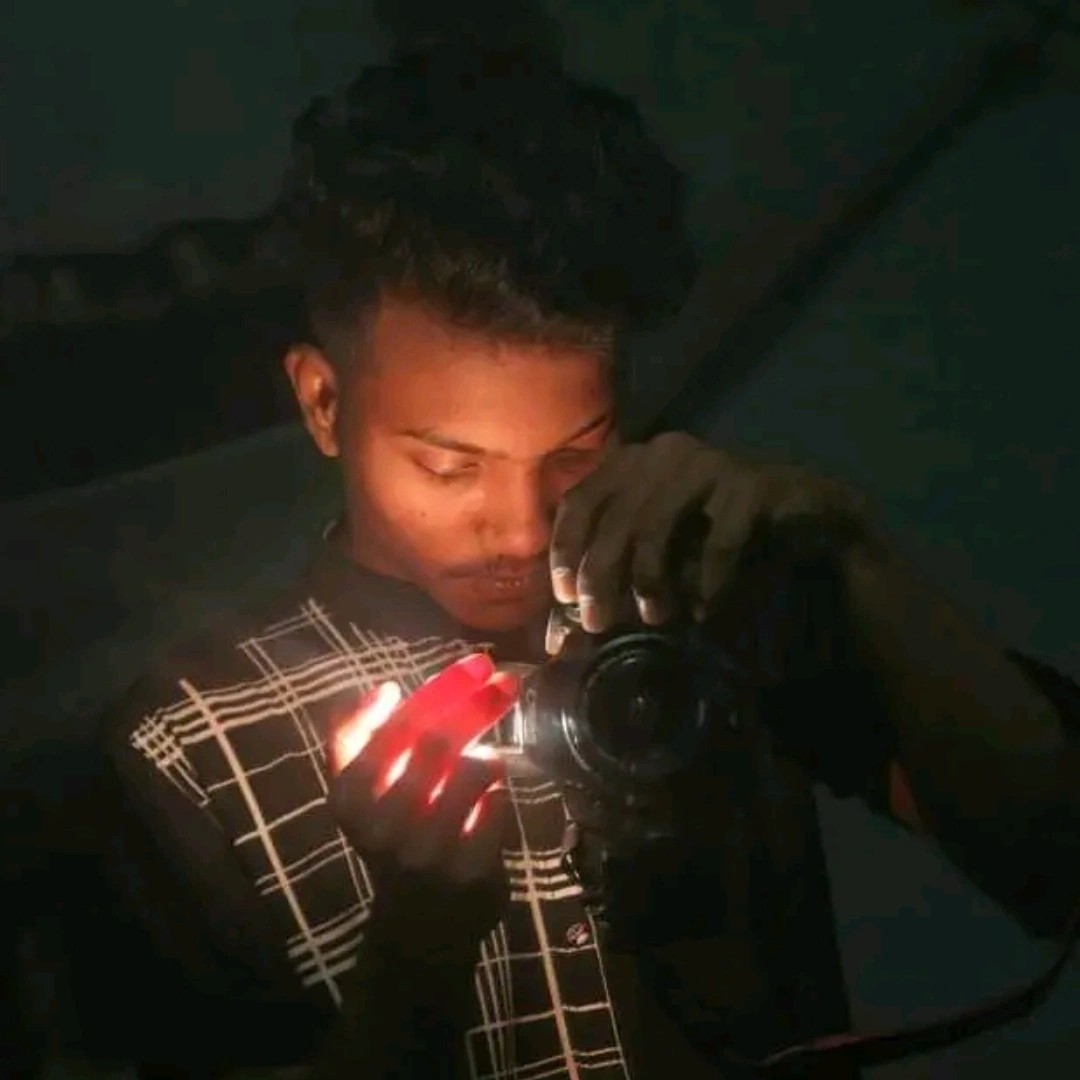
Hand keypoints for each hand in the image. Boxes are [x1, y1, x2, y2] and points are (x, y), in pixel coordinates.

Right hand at [327, 653, 518, 966]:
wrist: (418, 923)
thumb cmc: (393, 836)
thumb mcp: (360, 792)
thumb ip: (356, 737)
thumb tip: (383, 689)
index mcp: (349, 797)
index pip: (393, 725)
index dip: (440, 689)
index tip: (475, 663)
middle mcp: (381, 826)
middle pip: (437, 740)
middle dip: (478, 702)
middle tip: (506, 680)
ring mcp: (425, 852)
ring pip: (471, 770)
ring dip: (487, 755)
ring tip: (487, 759)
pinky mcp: (467, 873)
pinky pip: (496, 807)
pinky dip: (498, 792)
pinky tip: (491, 795)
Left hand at [548, 432, 871, 674]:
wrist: (805, 515)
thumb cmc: (717, 532)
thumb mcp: (661, 538)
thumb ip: (619, 554)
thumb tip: (571, 606)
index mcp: (633, 461)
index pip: (580, 500)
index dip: (565, 549)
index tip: (565, 595)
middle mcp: (665, 453)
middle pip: (613, 515)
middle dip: (601, 575)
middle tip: (599, 622)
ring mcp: (709, 463)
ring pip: (656, 524)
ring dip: (648, 578)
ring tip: (653, 617)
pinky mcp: (752, 484)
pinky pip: (718, 540)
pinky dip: (706, 581)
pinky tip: (703, 609)